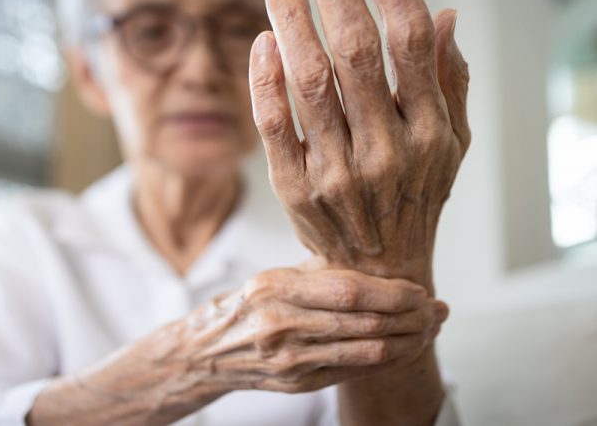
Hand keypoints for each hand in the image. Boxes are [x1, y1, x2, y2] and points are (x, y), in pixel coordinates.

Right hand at [179, 264, 447, 393]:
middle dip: (413, 316)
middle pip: (366, 322)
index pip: (350, 290)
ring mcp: (290, 359)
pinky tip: (406, 348)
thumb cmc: (250, 305)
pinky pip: (356, 371)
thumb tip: (383, 265)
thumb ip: (323, 271)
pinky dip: (389, 360)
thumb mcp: (277, 276)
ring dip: (409, 340)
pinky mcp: (298, 384)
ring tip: (431, 328)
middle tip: (438, 309)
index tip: (420, 289)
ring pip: (368, 351)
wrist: (211, 350)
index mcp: (275, 287)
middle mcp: (281, 324)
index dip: (394, 291)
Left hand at [248, 0, 469, 291]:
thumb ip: (449, 82)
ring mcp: (338, 172)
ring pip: (312, 82)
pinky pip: (276, 127)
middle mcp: (387, 150)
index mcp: (431, 131)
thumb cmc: (414, 198)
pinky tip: (262, 41)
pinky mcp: (295, 189)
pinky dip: (266, 82)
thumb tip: (444, 15)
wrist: (377, 273)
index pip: (410, 41)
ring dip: (294, 22)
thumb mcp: (450, 146)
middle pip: (358, 50)